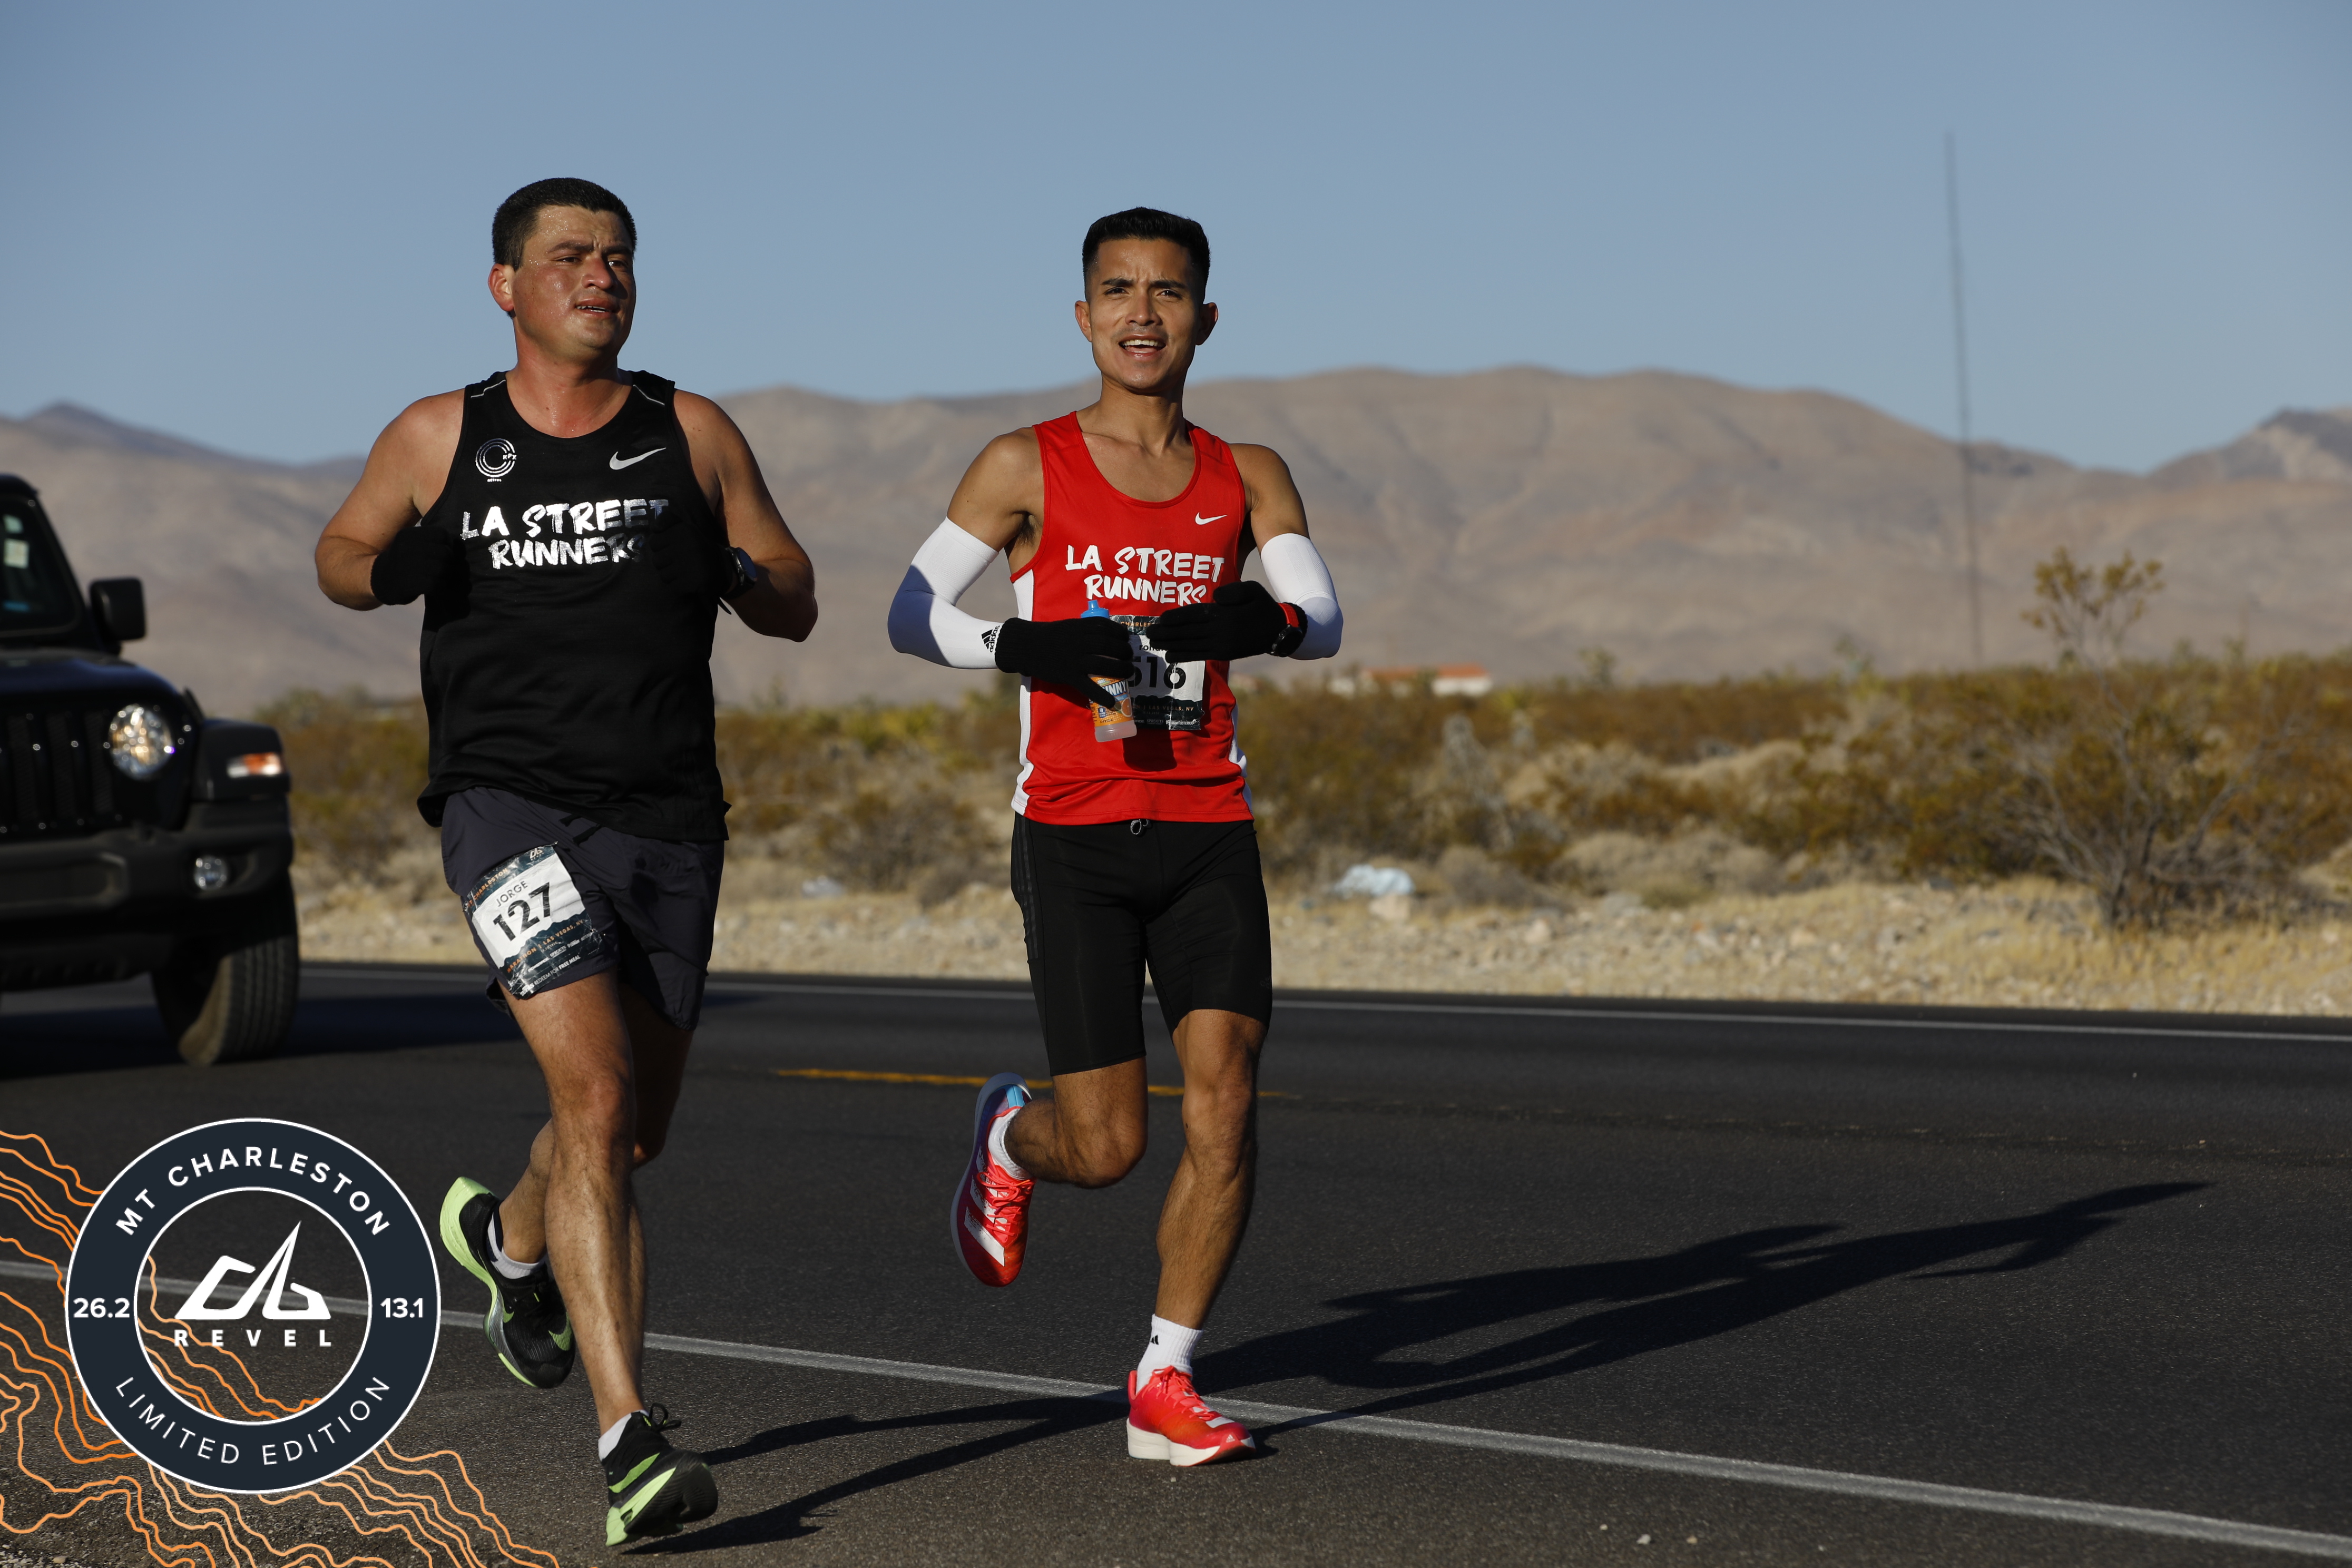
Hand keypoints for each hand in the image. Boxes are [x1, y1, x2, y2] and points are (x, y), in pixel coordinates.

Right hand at [369, 525, 457, 605]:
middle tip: (450, 571)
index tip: (447, 554)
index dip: (450, 545)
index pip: (442, 534)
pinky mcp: (407, 584)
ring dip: (449, 577)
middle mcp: (404, 548)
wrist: (380, 581)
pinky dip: (443, 589)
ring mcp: (404, 566)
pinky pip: (436, 584)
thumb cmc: (405, 563)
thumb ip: (432, 543)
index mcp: (408, 535)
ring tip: (446, 581)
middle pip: (445, 553)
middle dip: (452, 563)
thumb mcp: (413, 545)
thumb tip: (461, 545)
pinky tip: (439, 591)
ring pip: (442, 568)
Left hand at [646, 519, 739, 605]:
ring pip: (663, 575)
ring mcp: (692, 563)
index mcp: (684, 530)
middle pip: (656, 560)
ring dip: (672, 577)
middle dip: (665, 565)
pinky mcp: (694, 581)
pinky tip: (688, 583)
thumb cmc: (695, 549)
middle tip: (680, 564)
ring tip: (684, 573)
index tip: (674, 550)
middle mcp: (688, 544)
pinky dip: (678, 588)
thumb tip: (655, 528)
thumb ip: (667, 521)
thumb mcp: (684, 529)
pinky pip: (672, 588)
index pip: (653, 543)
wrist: (722, 569)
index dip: (661, 549)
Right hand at [991, 615, 1137, 690]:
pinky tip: (1112, 701)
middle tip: (1129, 656)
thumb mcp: (1068, 626)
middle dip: (1124, 651)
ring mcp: (1075, 659)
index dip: (1120, 632)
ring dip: (1121, 669)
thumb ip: (1085, 630)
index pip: (1106, 627)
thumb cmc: (1050, 636)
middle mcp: (1080, 642)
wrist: (1027, 647)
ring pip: (1104, 664)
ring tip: (1129, 672)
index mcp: (1080, 627)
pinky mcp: (1069, 675)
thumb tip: (1105, 636)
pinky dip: (1102, 695)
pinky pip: (1088, 687)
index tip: (1126, 637)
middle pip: (1109, 645)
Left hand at [1145, 581, 1298, 661]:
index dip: (1177, 617)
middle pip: (1188, 631)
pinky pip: (1200, 655)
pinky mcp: (1224, 654)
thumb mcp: (1253, 589)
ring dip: (1170, 645)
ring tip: (1154, 643)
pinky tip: (1170, 656)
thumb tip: (1215, 598)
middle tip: (1149, 633)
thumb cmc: (1262, 605)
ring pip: (1191, 645)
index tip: (1161, 618)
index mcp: (1225, 614)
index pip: (1196, 614)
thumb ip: (1233, 591)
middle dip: (1167, 633)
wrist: (1279, 630)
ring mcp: (1222, 645)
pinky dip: (1184, 656)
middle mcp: (1221, 631)